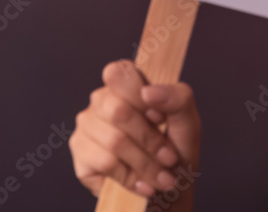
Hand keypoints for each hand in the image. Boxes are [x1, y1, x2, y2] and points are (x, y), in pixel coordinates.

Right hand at [69, 60, 200, 205]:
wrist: (166, 195)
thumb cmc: (174, 156)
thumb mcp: (188, 125)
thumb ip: (178, 99)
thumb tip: (149, 92)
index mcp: (125, 87)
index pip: (118, 72)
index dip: (140, 95)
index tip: (160, 117)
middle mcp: (101, 102)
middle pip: (118, 111)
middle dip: (150, 140)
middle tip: (169, 158)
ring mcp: (87, 126)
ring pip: (114, 141)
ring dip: (146, 165)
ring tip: (161, 178)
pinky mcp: (80, 152)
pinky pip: (105, 162)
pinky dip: (130, 178)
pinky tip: (142, 184)